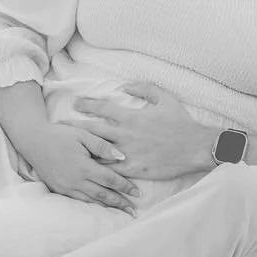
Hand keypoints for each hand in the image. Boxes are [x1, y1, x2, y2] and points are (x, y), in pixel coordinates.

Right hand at [20, 121, 139, 214]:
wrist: (33, 141)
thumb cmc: (59, 134)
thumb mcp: (82, 134)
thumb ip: (102, 146)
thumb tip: (122, 157)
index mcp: (83, 166)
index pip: (109, 180)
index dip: (125, 186)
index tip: (138, 193)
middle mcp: (76, 180)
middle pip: (103, 195)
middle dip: (120, 203)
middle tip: (134, 210)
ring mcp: (67, 187)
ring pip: (92, 201)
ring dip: (108, 207)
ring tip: (122, 212)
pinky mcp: (60, 190)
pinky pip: (80, 201)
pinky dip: (93, 205)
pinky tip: (101, 207)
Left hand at [73, 83, 213, 179]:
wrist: (194, 147)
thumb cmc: (180, 121)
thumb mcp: (163, 97)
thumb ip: (143, 88)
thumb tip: (125, 86)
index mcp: (131, 116)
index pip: (102, 108)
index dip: (87, 104)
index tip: (76, 103)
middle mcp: (125, 135)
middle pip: (94, 130)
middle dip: (77, 126)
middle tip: (63, 125)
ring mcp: (128, 153)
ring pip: (99, 151)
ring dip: (84, 149)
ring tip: (70, 149)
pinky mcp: (134, 170)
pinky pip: (113, 170)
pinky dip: (101, 169)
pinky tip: (90, 170)